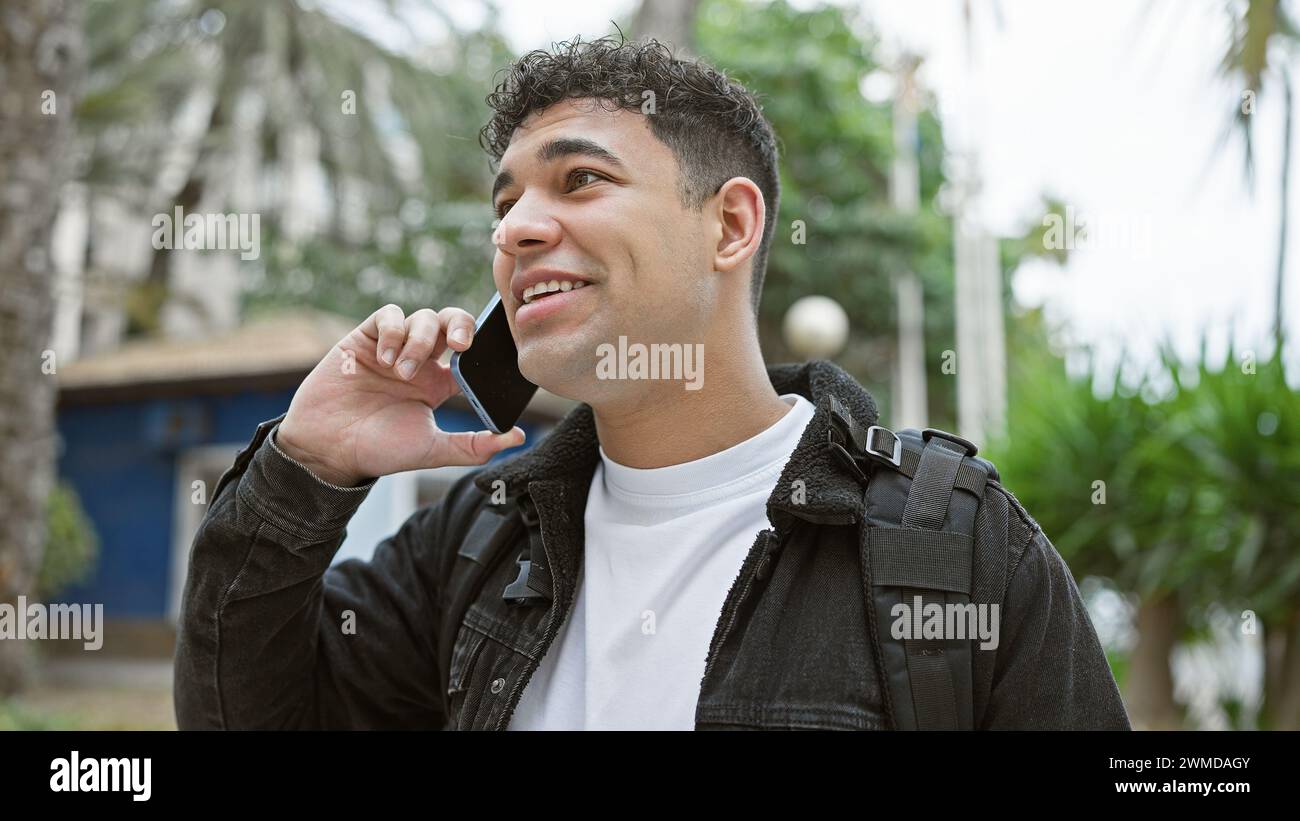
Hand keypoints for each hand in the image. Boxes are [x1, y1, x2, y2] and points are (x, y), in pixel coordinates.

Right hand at [274, 304, 524, 485]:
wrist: (327, 449)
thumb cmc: (379, 451)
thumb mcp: (433, 450)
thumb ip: (474, 445)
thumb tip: (518, 437)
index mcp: (440, 384)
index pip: (472, 352)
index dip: (483, 347)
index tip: (489, 357)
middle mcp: (420, 361)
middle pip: (451, 322)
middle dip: (461, 325)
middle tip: (461, 344)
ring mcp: (393, 347)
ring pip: (423, 317)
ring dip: (419, 341)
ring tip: (402, 372)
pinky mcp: (365, 338)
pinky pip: (389, 315)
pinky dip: (394, 330)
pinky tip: (386, 359)